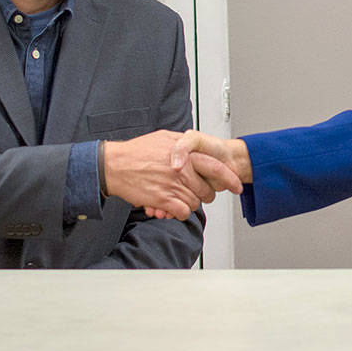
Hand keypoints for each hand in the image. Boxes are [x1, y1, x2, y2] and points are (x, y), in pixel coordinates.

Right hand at [103, 130, 241, 220]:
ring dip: (189, 203)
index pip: (216, 167)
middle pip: (207, 191)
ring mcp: (173, 185)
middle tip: (196, 193)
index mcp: (185, 154)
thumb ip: (183, 142)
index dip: (229, 179)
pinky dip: (180, 213)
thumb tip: (194, 143)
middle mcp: (181, 170)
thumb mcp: (164, 137)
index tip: (237, 186)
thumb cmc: (136, 152)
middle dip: (205, 195)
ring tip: (178, 197)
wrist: (114, 165)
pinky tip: (173, 207)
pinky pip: (183, 212)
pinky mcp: (163, 199)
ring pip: (195, 203)